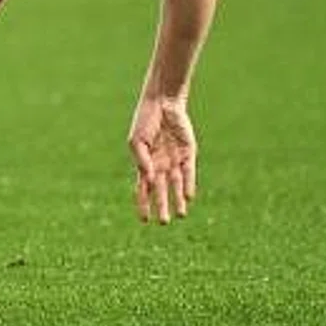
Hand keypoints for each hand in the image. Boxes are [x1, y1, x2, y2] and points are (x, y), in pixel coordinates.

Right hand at [128, 95, 197, 223]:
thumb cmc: (145, 120)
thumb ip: (141, 160)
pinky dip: (188, 185)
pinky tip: (188, 197)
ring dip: (177, 200)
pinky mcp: (188, 154)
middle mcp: (160, 164)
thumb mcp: (136, 141)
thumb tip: (147, 179)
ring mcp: (174, 160)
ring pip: (176, 185)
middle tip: (164, 223)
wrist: (162, 103)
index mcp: (144, 163)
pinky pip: (189, 173)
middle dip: (161, 206)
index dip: (143, 204)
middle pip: (160, 190)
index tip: (144, 220)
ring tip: (180, 215)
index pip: (143, 188)